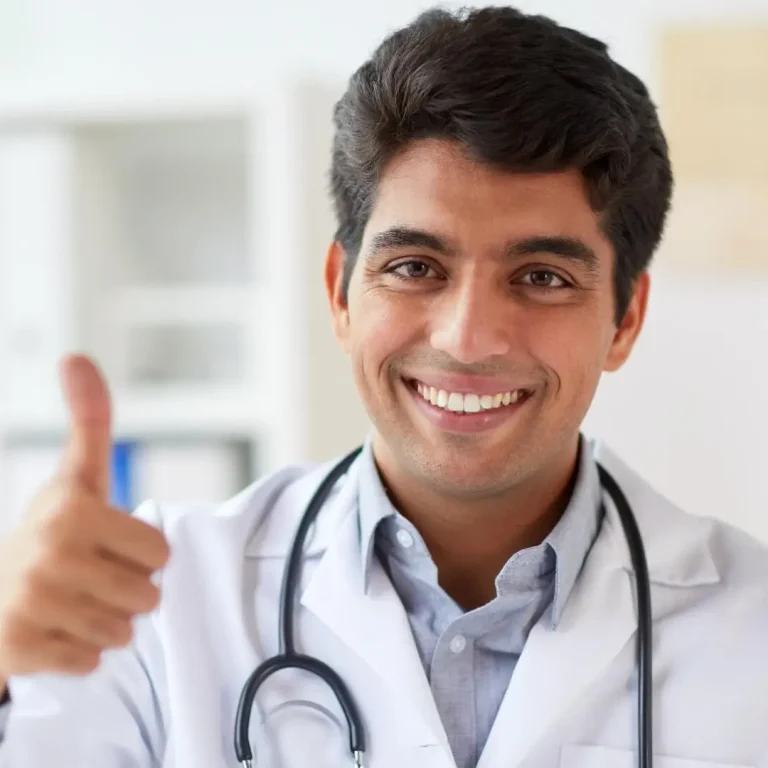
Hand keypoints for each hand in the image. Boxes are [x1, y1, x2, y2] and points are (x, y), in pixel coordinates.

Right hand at [0, 355, 169, 685]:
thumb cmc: (52, 531)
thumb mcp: (76, 475)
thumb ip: (89, 419)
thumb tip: (75, 356)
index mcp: (73, 510)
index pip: (161, 553)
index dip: (142, 554)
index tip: (107, 545)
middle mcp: (49, 554)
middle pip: (147, 595)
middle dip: (127, 590)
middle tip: (88, 577)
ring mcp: (30, 604)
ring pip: (123, 632)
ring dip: (106, 623)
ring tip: (71, 601)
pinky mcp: (19, 650)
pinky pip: (92, 661)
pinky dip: (80, 652)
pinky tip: (54, 629)